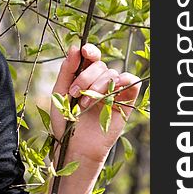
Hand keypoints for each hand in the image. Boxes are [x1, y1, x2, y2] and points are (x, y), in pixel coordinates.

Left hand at [50, 43, 141, 163]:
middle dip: (86, 77)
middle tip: (75, 94)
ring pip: (112, 74)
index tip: (84, 51)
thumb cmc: (65, 121)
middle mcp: (99, 82)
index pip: (91, 56)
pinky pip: (133, 83)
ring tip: (85, 104)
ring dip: (97, 87)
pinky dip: (126, 81)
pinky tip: (114, 89)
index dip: (90, 51)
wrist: (75, 145)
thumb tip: (75, 48)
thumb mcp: (59, 93)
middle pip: (100, 66)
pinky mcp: (125, 102)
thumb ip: (67, 70)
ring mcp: (113, 91)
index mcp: (84, 76)